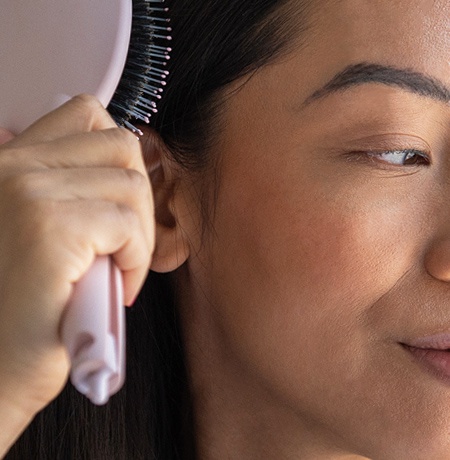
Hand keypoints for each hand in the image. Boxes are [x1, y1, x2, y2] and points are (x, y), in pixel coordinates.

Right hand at [0, 95, 154, 417]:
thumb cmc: (30, 304)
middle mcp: (13, 165)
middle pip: (122, 144)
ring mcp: (29, 192)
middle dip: (139, 198)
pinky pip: (129, 225)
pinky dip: (137, 259)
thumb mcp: (43, 229)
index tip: (119, 203)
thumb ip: (69, 188)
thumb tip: (122, 164)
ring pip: (133, 184)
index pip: (86, 112)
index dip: (119, 156)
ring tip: (119, 268)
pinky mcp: (51, 229)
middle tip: (127, 244)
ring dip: (140, 233)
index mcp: (11, 160)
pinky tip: (117, 286)